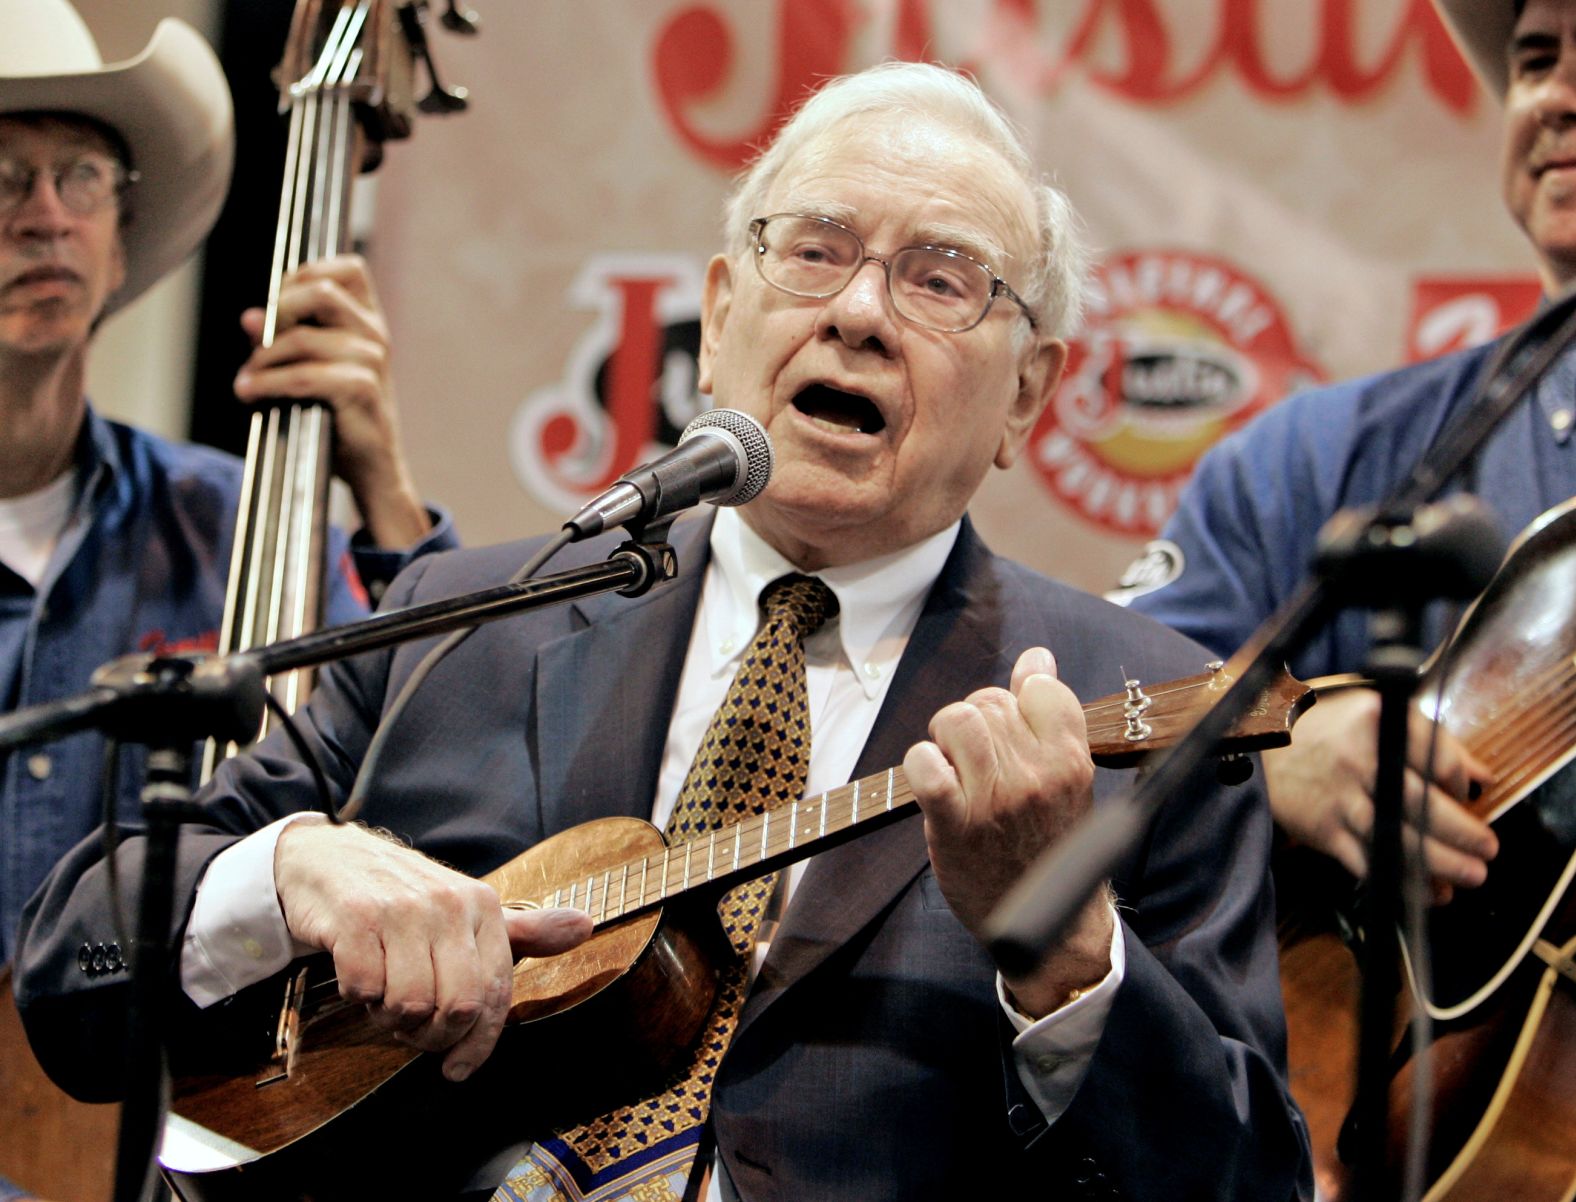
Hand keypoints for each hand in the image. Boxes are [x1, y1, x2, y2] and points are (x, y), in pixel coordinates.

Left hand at [234, 254, 429, 548]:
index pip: (348, 269)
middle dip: (277, 311)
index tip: (276, 302)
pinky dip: (267, 384)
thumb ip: (287, 339)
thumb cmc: (341, 416)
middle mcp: (375, 334)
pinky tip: (249, 393)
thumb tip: (250, 318)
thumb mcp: (315, 369)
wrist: (372, 468)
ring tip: (247, 379)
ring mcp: (372, 361)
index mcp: (369, 321)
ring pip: (302, 340)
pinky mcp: (361, 390)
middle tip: (256, 337)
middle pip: (321, 292)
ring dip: (263, 359)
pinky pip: (302, 376)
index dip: (305, 273)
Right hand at [274, 818, 591, 1081]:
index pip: (496, 994)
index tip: (458, 1069)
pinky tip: (359, 974)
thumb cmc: (404, 896)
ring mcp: (402, 910)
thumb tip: (585, 927)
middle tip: (412, 1025)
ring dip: (389, 1015)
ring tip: (384, 991)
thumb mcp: (468, 909)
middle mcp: (449, 905)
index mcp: (484, 907)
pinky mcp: (356, 919)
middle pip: (457, 1008)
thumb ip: (524, 930)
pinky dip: (358, 996)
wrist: (328, 858)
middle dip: (431, 1034)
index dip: (479, 1042)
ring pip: (409, 1006)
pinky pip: (364, 990)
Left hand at [903, 646, 1112, 1017]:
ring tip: (952, 765)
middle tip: (975, 760)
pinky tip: (931, 782)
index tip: (1009, 731)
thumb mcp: (1064, 778)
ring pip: (958, 719)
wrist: (1045, 926)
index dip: (1015, 699)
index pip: (1039, 688)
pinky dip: (920, 764)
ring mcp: (998, 799)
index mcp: (1072, 761)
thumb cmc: (1047, 843)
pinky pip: (926, 764)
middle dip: (974, 721)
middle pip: (989, 702)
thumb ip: (1051, 715)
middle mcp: (1039, 776)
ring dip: (945, 737)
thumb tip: (1038, 657)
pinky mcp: (957, 823)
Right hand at [1263, 688, 1496, 902]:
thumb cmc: (1321, 724)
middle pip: (1421, 804)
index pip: (1436, 758)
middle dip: (1463, 833)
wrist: (1255, 743)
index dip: (1460, 782)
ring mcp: (1339, 797)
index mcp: (1376, 721)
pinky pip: (1368, 861)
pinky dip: (1400, 880)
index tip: (1469, 795)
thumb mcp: (1371, 711)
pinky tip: (1427, 892)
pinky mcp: (1322, 829)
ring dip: (1440, 863)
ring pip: (1398, 838)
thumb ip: (1428, 738)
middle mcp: (1358, 759)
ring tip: (1470, 877)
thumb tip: (1480, 776)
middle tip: (1488, 850)